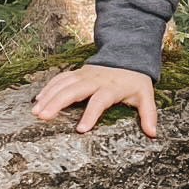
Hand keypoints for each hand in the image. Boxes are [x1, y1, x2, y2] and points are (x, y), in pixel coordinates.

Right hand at [31, 63, 157, 136]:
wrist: (128, 54)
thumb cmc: (135, 80)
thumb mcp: (146, 95)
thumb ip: (149, 114)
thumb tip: (153, 133)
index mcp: (111, 87)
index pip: (99, 101)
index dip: (90, 114)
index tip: (81, 129)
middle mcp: (95, 80)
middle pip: (73, 90)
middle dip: (57, 103)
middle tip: (43, 117)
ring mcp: (83, 75)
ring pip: (62, 84)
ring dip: (48, 96)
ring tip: (35, 112)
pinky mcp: (77, 73)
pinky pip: (60, 79)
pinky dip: (48, 88)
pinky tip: (37, 99)